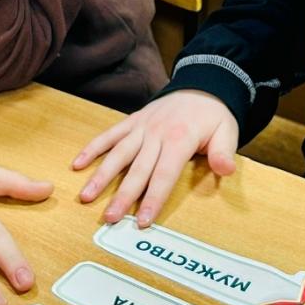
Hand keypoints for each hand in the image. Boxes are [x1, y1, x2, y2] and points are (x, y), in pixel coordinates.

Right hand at [72, 90, 237, 226]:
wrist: (202, 84)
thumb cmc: (214, 115)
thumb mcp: (227, 131)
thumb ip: (223, 152)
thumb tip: (226, 170)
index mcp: (179, 139)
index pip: (163, 175)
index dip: (152, 198)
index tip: (142, 220)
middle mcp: (156, 134)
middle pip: (137, 169)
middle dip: (122, 195)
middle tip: (109, 218)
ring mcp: (141, 127)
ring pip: (117, 153)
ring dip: (101, 176)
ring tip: (86, 196)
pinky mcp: (132, 122)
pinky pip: (109, 135)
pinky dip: (93, 148)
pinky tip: (77, 164)